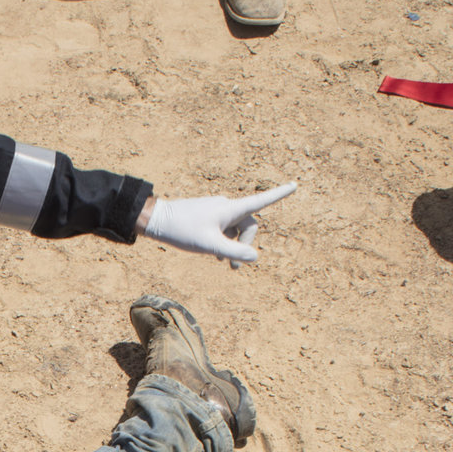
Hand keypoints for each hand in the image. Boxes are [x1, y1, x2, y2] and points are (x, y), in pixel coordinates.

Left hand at [139, 182, 297, 264]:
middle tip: (233, 266)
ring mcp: (217, 211)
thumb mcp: (209, 245)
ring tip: (222, 262)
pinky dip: (224, 241)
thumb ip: (233, 251)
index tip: (295, 185)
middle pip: (248, 224)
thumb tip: (254, 256)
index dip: (279, 194)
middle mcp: (226, 206)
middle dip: (246, 244)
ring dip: (234, 245)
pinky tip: (214, 254)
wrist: (157, 220)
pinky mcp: (208, 216)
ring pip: (235, 228)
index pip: (261, 201)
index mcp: (230, 209)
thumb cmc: (182, 230)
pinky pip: (224, 228)